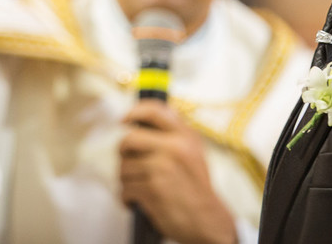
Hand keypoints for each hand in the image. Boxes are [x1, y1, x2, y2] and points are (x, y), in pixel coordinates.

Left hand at [119, 101, 237, 243]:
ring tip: (138, 186)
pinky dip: (126, 197)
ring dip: (126, 180)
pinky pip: (125, 189)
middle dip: (124, 153)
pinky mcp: (152, 190)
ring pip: (124, 167)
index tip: (124, 119)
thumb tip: (142, 120)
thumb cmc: (196, 187)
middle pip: (129, 139)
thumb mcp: (194, 152)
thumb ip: (174, 134)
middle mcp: (174, 148)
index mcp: (185, 136)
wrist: (207, 220)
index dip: (134, 111)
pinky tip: (136, 201)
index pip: (154, 111)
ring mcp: (162, 168)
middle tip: (128, 162)